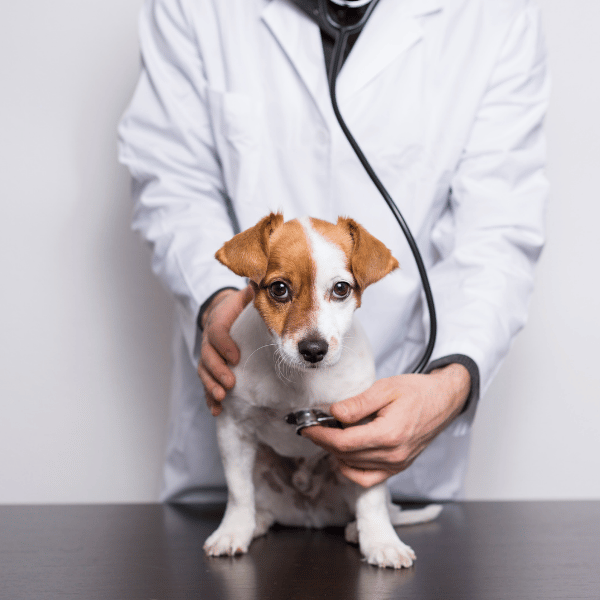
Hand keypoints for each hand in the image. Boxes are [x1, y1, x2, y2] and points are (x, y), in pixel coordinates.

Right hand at [197, 285, 253, 415]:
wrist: (221, 312)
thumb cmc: (238, 308)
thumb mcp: (244, 297)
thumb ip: (253, 292)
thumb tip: (264, 281)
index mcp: (218, 322)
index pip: (217, 333)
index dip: (224, 345)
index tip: (236, 356)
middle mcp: (209, 341)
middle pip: (207, 357)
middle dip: (217, 371)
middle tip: (230, 383)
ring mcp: (208, 356)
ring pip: (204, 372)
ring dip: (211, 386)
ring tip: (221, 397)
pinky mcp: (210, 369)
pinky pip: (206, 384)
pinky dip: (209, 398)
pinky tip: (216, 410)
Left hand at [301, 364, 470, 486]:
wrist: (444, 400)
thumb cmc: (418, 392)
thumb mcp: (386, 388)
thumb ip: (358, 403)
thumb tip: (334, 414)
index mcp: (390, 434)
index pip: (344, 442)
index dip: (321, 436)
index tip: (307, 427)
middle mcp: (393, 455)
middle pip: (345, 456)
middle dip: (324, 442)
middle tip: (313, 427)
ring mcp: (396, 464)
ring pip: (353, 467)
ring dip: (335, 453)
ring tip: (328, 435)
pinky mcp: (398, 467)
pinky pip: (367, 478)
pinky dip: (351, 469)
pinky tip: (343, 454)